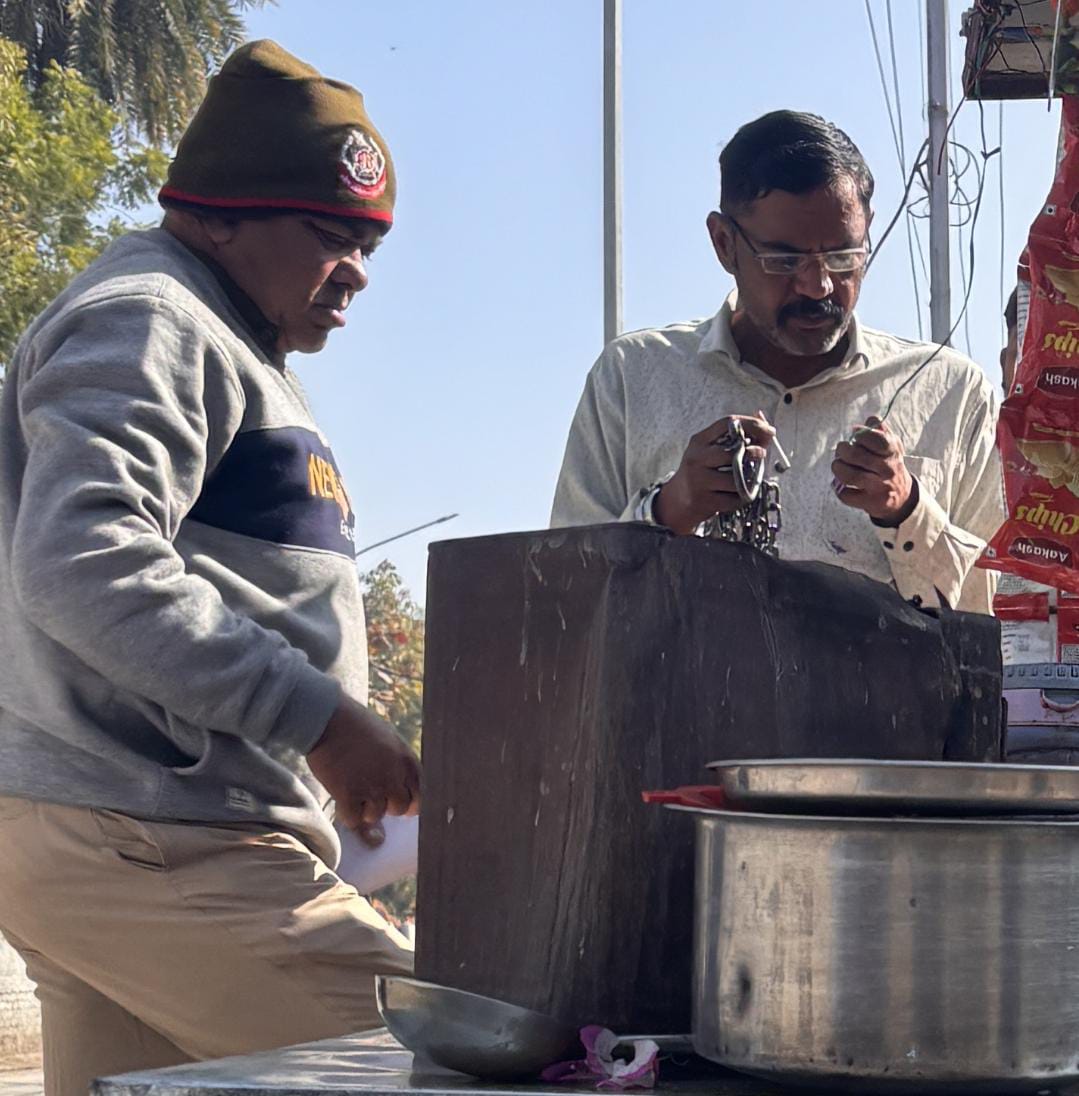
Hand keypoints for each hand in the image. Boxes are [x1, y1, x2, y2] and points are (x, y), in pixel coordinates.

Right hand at [306, 696, 420, 847]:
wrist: (327, 719)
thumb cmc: (356, 726)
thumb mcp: (389, 739)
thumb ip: (398, 764)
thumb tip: (400, 791)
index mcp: (406, 760)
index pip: (420, 795)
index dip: (411, 802)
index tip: (401, 803)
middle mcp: (393, 776)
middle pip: (398, 808)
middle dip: (386, 805)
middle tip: (371, 793)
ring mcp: (372, 787)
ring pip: (375, 815)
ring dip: (364, 808)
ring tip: (353, 787)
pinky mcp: (349, 795)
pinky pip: (353, 820)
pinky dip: (347, 814)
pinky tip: (342, 798)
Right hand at [654, 413, 774, 534]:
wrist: (678, 499)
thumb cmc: (702, 471)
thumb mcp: (711, 449)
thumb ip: (737, 438)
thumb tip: (767, 429)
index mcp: (699, 441)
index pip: (728, 423)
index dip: (752, 424)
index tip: (769, 430)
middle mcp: (697, 458)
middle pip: (733, 452)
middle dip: (754, 453)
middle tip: (761, 455)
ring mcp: (699, 480)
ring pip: (736, 479)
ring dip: (748, 480)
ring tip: (745, 480)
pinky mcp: (704, 500)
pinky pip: (734, 499)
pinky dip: (740, 498)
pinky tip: (734, 495)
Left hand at [831, 415, 916, 525]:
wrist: (901, 497)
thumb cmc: (888, 465)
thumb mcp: (891, 445)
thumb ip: (880, 430)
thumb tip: (866, 422)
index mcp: (892, 452)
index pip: (876, 439)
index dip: (860, 434)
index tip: (855, 435)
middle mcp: (888, 470)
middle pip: (857, 456)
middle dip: (842, 450)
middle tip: (841, 450)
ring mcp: (879, 487)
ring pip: (850, 476)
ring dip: (838, 468)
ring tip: (837, 465)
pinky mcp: (870, 502)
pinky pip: (847, 495)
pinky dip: (839, 489)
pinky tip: (841, 484)